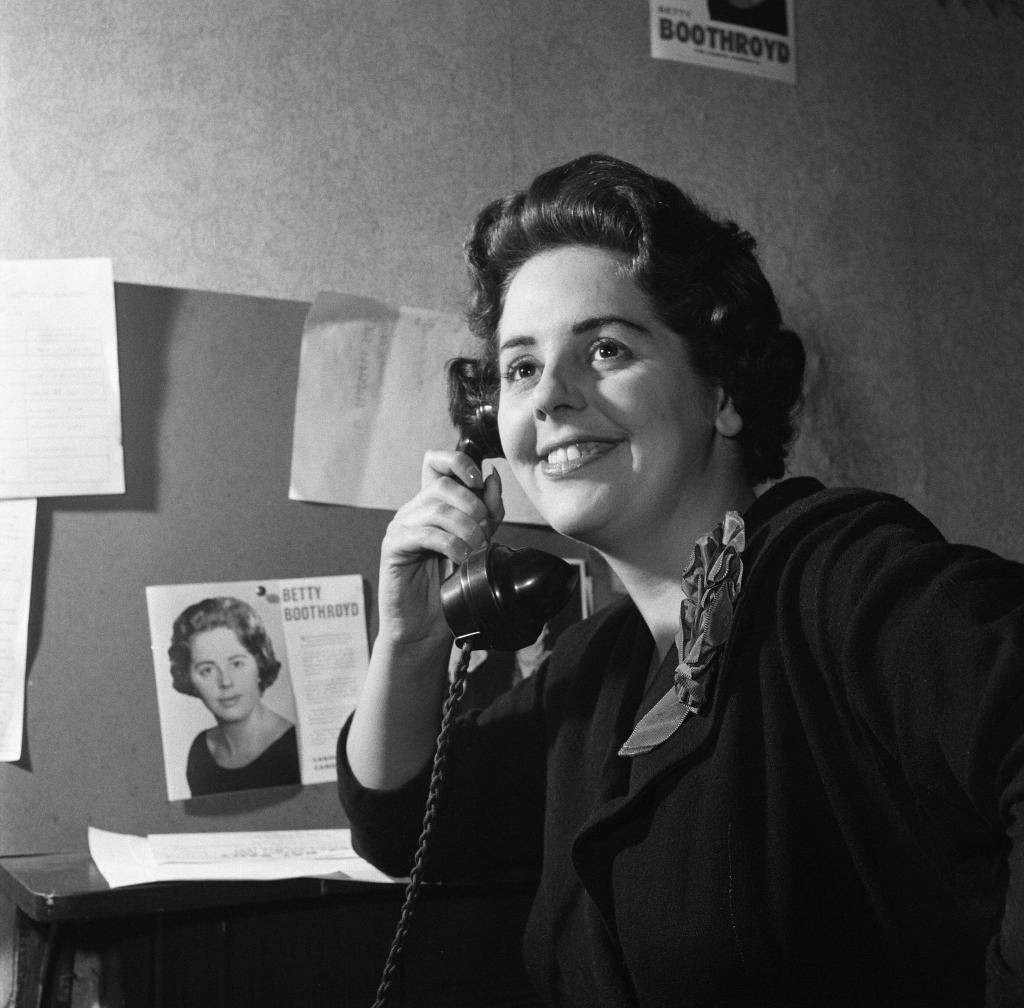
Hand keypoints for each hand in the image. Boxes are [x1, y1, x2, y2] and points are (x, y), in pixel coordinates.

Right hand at [376, 449, 503, 645]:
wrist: (426, 627)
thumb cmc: (450, 587)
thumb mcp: (479, 543)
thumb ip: (487, 511)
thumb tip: (492, 475)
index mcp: (433, 504)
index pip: (436, 462)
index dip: (458, 462)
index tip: (479, 482)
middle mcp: (414, 510)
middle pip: (443, 486)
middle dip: (473, 507)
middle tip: (485, 534)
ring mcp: (401, 527)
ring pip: (437, 509)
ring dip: (466, 529)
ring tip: (476, 549)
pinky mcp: (393, 547)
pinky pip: (424, 534)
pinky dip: (450, 544)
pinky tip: (461, 559)